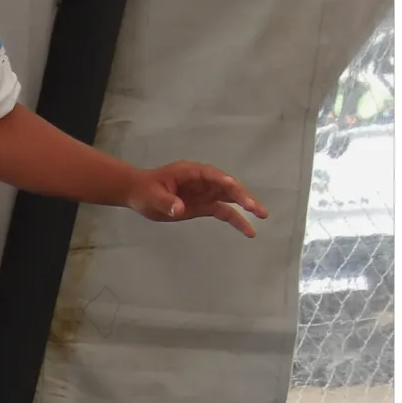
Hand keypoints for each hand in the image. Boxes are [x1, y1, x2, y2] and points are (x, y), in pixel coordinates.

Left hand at [126, 162, 268, 237]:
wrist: (139, 194)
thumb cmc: (145, 190)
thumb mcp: (153, 195)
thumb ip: (167, 202)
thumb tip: (179, 208)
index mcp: (191, 172)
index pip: (212, 175)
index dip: (224, 181)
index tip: (235, 187)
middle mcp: (203, 181)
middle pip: (227, 186)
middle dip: (242, 196)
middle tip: (256, 208)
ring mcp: (205, 193)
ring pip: (230, 198)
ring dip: (246, 206)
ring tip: (262, 216)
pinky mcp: (204, 206)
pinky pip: (223, 212)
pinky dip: (236, 219)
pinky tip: (248, 230)